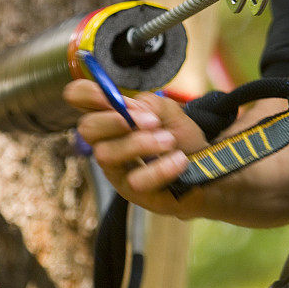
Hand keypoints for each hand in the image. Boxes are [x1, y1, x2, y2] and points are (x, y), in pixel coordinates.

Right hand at [64, 79, 207, 217]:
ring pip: (106, 155)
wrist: (207, 169)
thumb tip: (130, 109)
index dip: (86, 94)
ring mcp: (116, 170)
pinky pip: (135, 180)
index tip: (107, 96)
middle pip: (87, 128)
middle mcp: (107, 143)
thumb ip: (149, 105)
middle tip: (152, 122)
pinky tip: (179, 161)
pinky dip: (161, 168)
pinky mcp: (132, 193)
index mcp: (113, 118)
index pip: (80, 99)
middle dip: (115, 121)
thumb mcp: (169, 113)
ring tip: (170, 141)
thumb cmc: (181, 140)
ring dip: (141, 144)